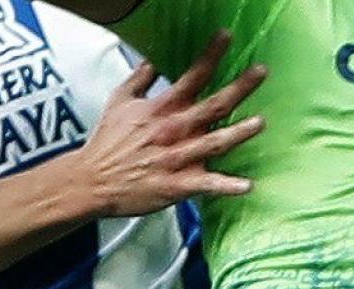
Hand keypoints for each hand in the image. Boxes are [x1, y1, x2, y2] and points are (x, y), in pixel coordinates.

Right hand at [74, 31, 266, 217]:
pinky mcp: (176, 185)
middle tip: (261, 72)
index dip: (211, 55)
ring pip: (214, 143)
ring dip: (239, 133)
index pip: (191, 76)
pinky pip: (206, 185)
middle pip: (212, 106)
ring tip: (259, 123)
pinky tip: (247, 186)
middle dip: (238, 88)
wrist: (92, 180)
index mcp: (161, 108)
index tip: (227, 37)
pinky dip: (226, 186)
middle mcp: (173, 130)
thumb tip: (152, 62)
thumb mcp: (119, 102)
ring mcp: (176, 158)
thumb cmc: (107, 143)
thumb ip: (139, 80)